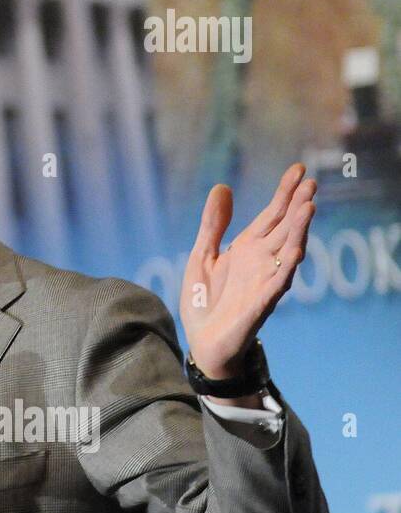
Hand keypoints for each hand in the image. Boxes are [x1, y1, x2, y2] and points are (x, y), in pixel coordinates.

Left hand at [180, 163, 315, 380]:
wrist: (202, 343)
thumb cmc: (204, 301)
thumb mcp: (202, 255)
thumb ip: (213, 225)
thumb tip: (222, 187)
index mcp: (247, 248)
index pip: (272, 214)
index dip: (285, 192)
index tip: (299, 169)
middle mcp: (262, 261)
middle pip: (285, 227)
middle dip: (297, 205)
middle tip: (311, 181)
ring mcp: (265, 281)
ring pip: (288, 251)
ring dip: (299, 230)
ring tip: (308, 206)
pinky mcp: (261, 303)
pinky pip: (278, 283)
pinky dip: (287, 266)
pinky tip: (296, 249)